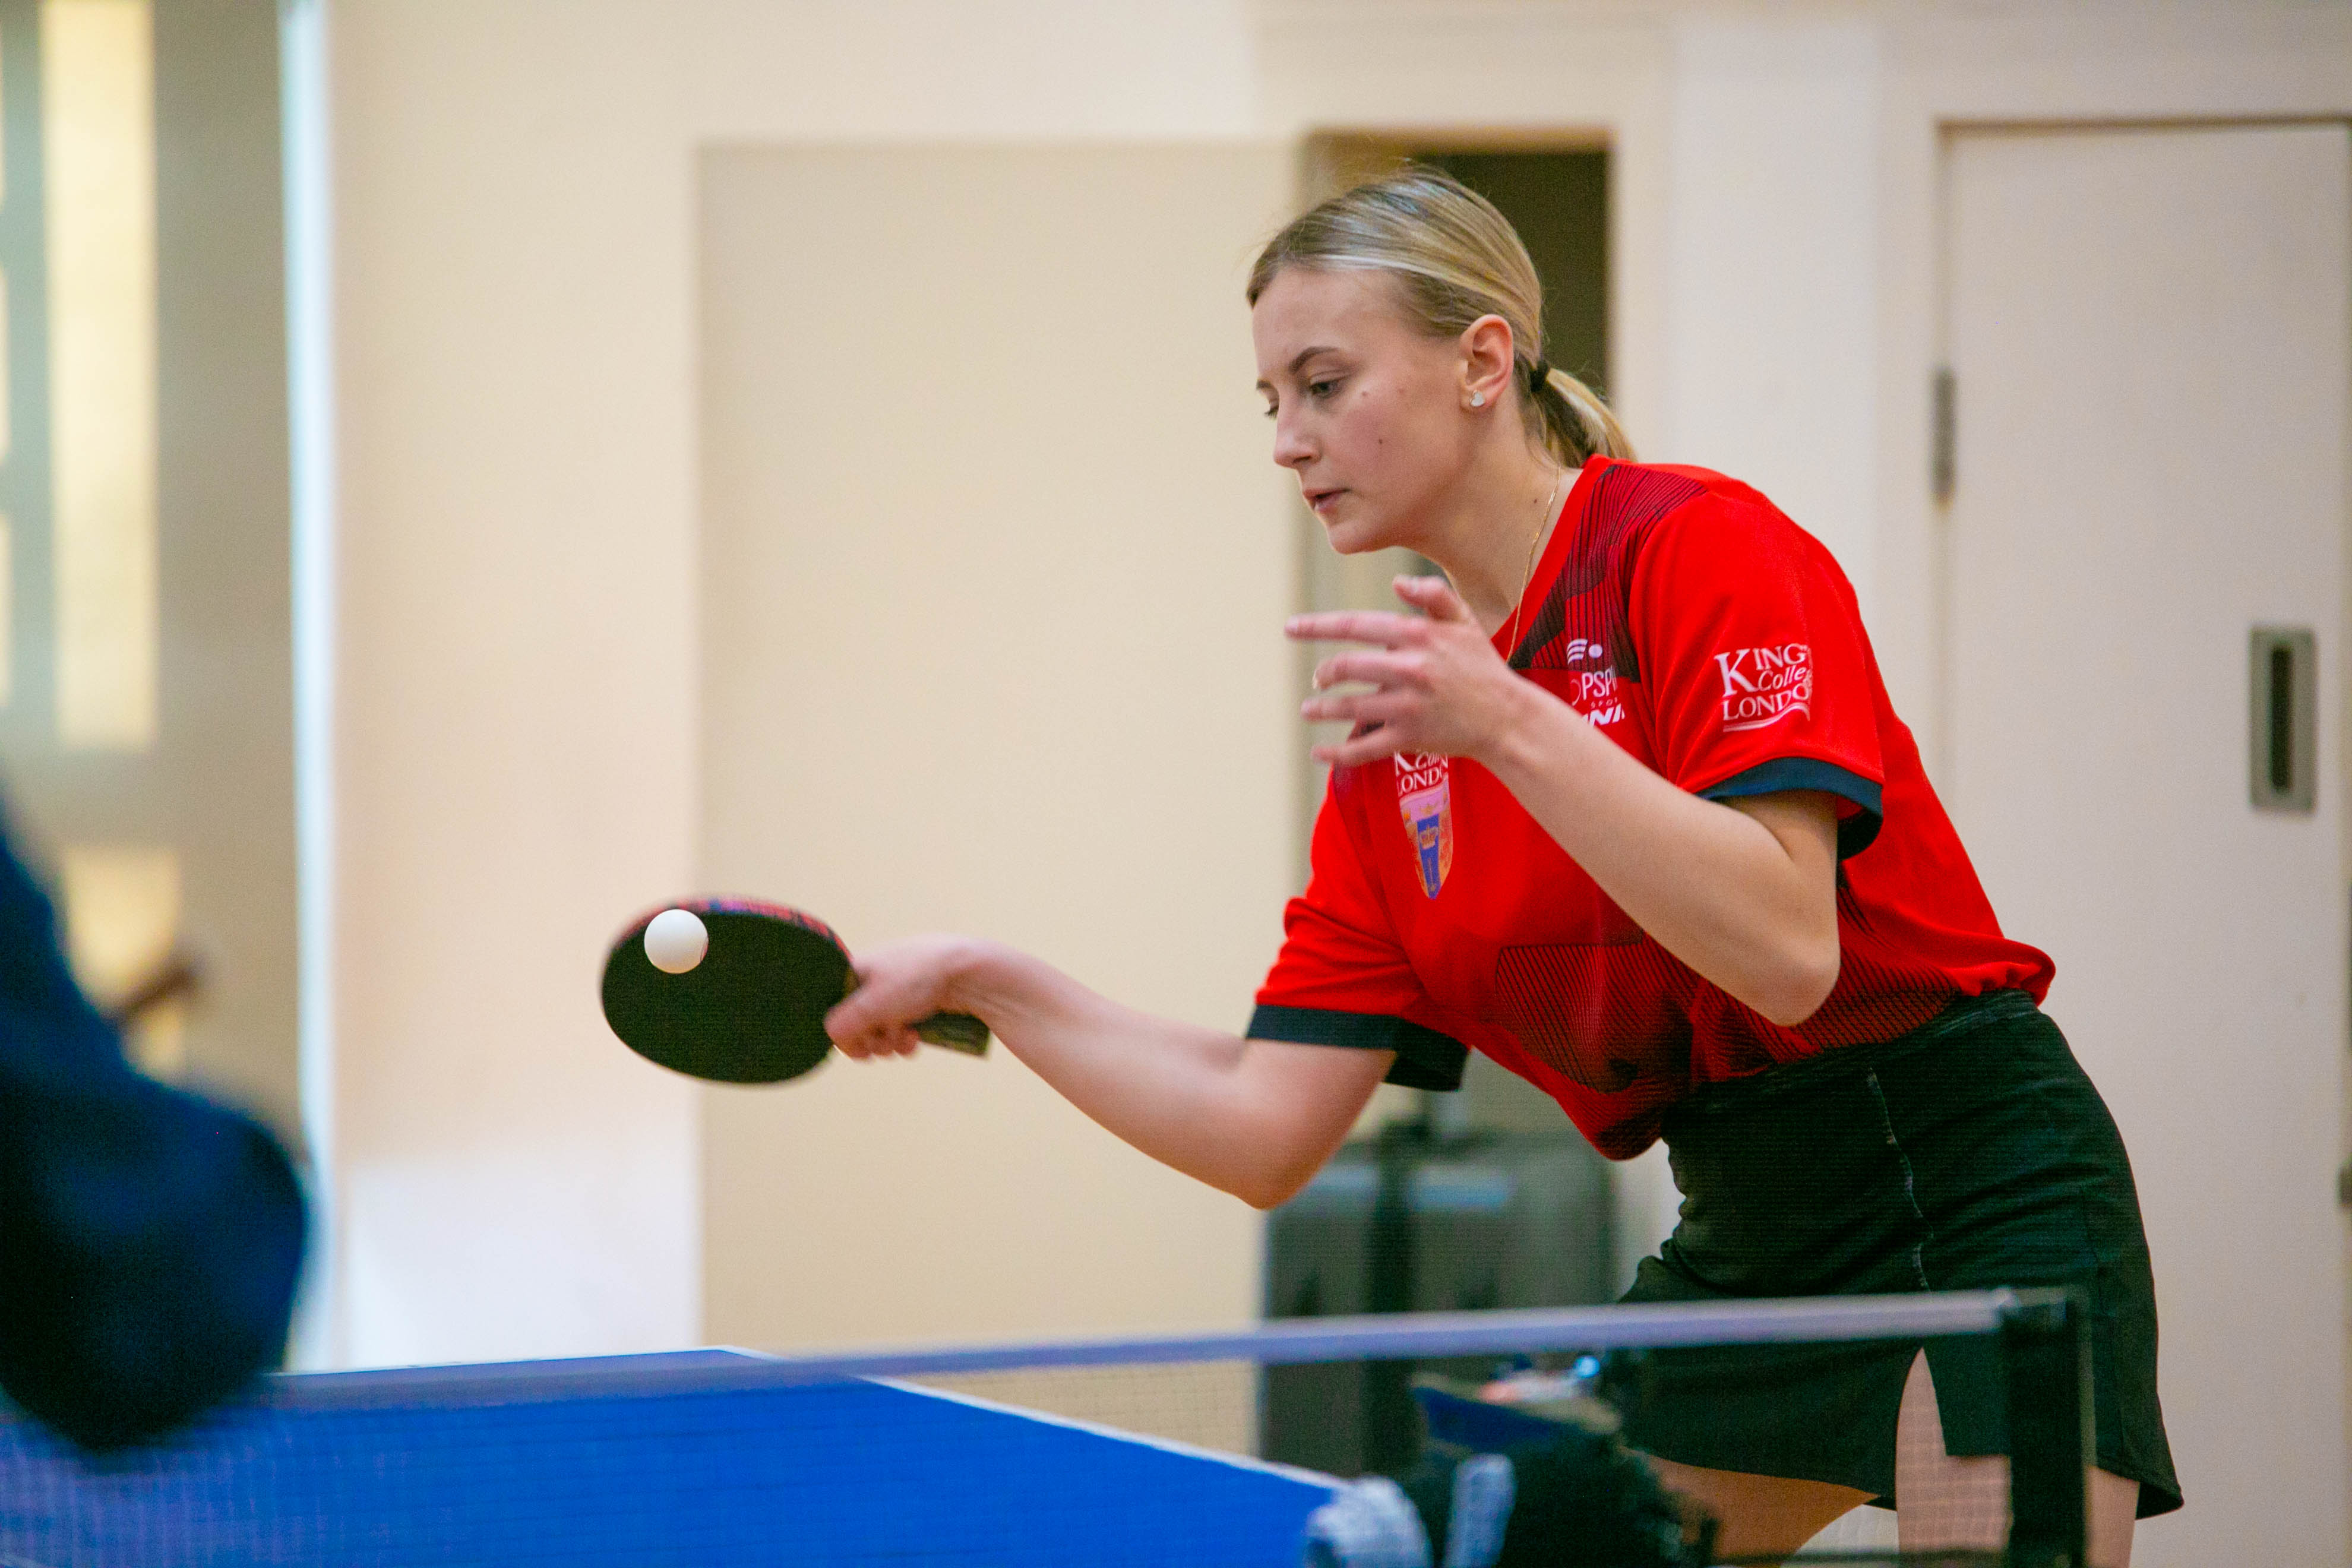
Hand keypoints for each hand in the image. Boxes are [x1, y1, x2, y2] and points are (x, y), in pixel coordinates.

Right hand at [824, 934, 989, 1059]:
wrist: (969, 971)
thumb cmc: (918, 979)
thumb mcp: (873, 1003)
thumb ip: (843, 1024)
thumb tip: (834, 1038)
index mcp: (857, 970)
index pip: (833, 1009)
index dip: (844, 1030)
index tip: (858, 1039)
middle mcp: (873, 982)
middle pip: (856, 1026)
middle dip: (871, 1040)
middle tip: (887, 1037)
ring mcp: (896, 995)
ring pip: (879, 1034)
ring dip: (890, 1043)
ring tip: (907, 1036)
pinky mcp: (916, 1007)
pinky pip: (900, 1034)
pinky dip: (906, 1041)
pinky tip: (917, 1038)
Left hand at [1286, 574, 1551, 767]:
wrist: (1507, 718)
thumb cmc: (1482, 667)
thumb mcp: (1464, 622)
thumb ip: (1433, 595)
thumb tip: (1397, 581)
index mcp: (1417, 635)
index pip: (1355, 625)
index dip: (1317, 626)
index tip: (1290, 627)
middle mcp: (1409, 668)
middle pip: (1345, 667)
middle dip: (1324, 673)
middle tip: (1318, 679)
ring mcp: (1407, 705)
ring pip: (1348, 707)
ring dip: (1321, 709)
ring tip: (1308, 709)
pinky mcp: (1409, 737)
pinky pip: (1363, 747)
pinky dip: (1336, 753)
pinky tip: (1318, 753)